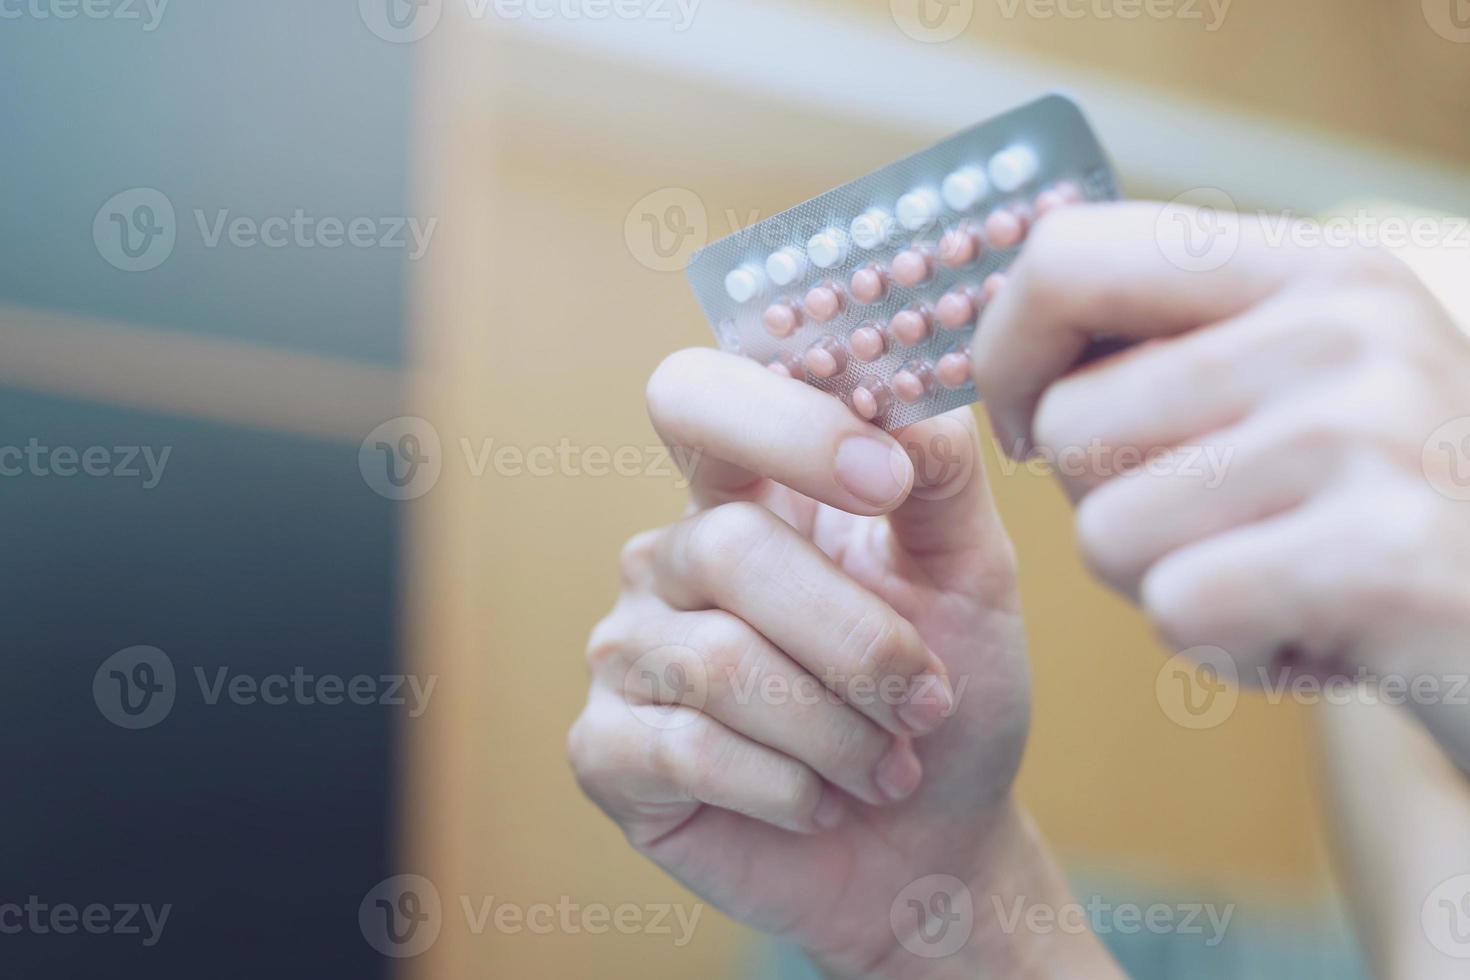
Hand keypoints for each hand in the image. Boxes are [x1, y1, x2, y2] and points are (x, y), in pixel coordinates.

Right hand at [568, 349, 1117, 977]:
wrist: (930, 848)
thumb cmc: (948, 701)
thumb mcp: (972, 576)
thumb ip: (939, 474)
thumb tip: (899, 396)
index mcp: (745, 492)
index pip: (697, 397)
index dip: (779, 423)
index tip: (886, 482)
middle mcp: (669, 557)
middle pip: (727, 546)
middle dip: (857, 642)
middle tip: (925, 703)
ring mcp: (626, 652)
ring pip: (721, 662)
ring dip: (840, 732)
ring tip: (884, 766)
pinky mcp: (605, 750)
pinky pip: (689, 752)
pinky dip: (790, 790)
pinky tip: (819, 803)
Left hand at [972, 201, 1469, 763]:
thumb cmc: (1382, 514)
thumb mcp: (1304, 388)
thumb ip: (1172, 343)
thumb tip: (994, 332)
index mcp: (1314, 267)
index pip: (1066, 257)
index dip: (1007, 352)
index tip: (1031, 421)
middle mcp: (1346, 325)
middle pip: (1070, 423)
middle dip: (1109, 504)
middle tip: (1227, 528)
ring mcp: (1371, 433)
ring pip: (1106, 533)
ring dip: (1165, 583)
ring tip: (1278, 578)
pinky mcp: (1380, 557)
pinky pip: (1177, 610)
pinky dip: (1225, 651)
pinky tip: (1313, 636)